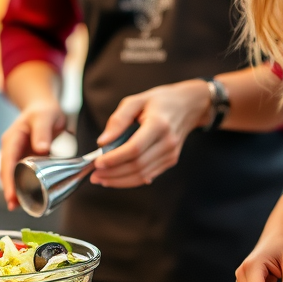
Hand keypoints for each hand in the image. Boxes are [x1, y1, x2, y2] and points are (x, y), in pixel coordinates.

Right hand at [0, 100, 65, 210]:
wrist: (44, 107)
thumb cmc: (43, 111)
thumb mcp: (44, 117)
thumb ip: (42, 131)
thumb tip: (41, 149)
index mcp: (12, 139)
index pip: (7, 162)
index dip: (8, 180)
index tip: (11, 195)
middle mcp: (12, 149)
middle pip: (7, 172)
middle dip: (10, 189)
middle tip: (15, 206)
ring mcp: (19, 155)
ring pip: (14, 175)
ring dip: (17, 190)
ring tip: (23, 207)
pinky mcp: (27, 160)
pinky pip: (24, 174)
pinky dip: (26, 185)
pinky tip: (31, 197)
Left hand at [90, 80, 210, 187]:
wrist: (188, 105)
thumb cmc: (159, 101)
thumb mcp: (136, 101)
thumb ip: (118, 120)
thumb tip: (102, 142)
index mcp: (158, 124)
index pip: (135, 148)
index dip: (115, 158)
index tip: (97, 163)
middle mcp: (167, 142)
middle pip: (137, 165)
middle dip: (113, 173)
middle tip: (94, 175)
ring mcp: (171, 153)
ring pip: (142, 175)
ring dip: (119, 180)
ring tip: (100, 179)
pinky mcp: (171, 160)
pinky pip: (148, 175)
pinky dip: (130, 180)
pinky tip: (115, 179)